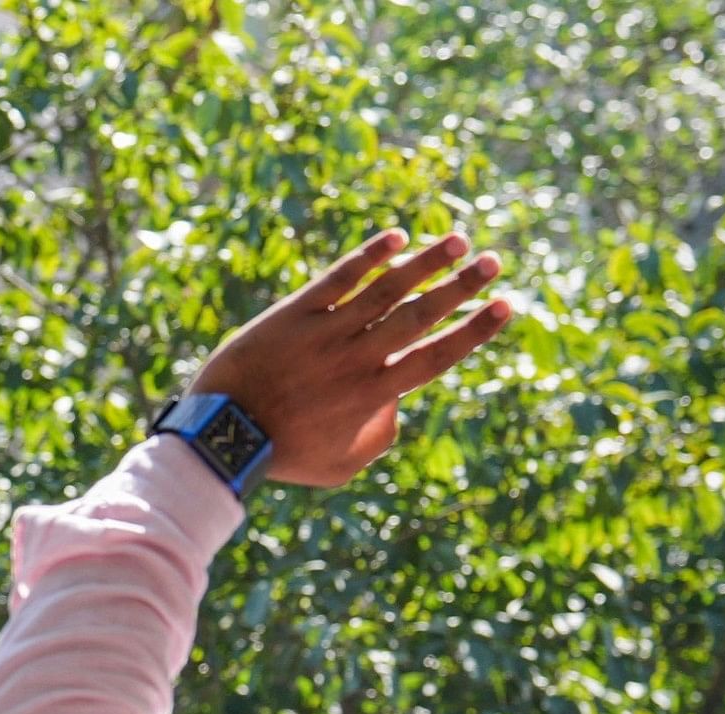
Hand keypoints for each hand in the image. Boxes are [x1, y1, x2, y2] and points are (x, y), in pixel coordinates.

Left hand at [187, 229, 517, 489]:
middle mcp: (357, 359)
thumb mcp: (340, 465)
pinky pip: (337, 280)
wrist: (219, 439)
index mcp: (374, 394)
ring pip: (385, 291)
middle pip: (420, 317)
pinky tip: (395, 237)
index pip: (436, 356)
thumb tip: (397, 406)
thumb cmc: (281, 456)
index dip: (473, 331)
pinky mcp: (294, 315)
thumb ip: (378, 437)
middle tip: (493, 262)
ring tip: (456, 241)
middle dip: (461, 288)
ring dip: (424, 264)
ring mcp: (326, 334)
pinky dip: (367, 258)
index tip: (505, 307)